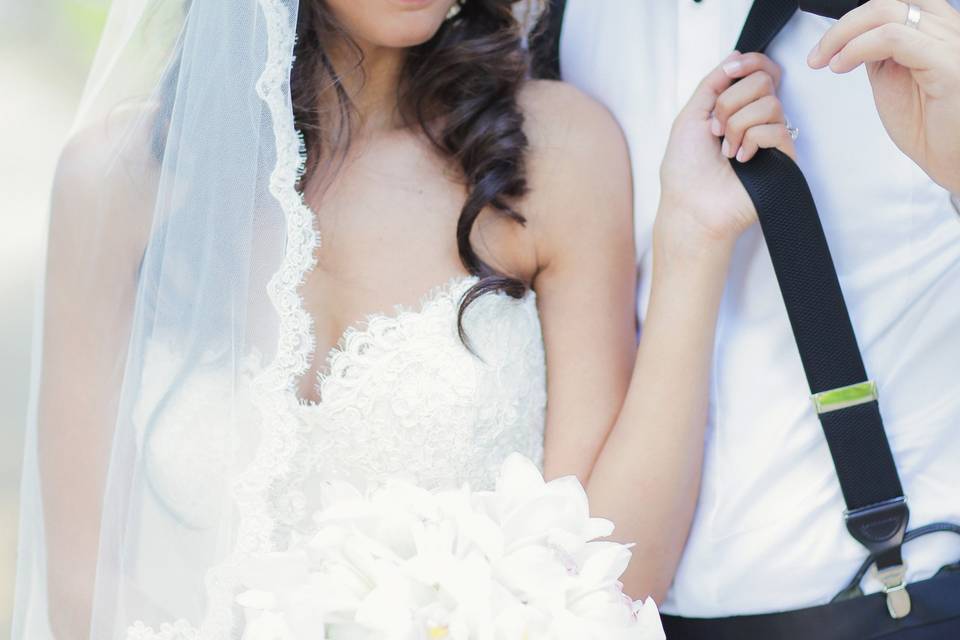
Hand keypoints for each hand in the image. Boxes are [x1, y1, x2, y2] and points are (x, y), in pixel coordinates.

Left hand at [657, 52, 795, 256]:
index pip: (760, 71)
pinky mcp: (783, 158)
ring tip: (725, 151)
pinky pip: (776, 130)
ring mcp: (771, 139)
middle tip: (715, 130)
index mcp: (736, 109)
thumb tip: (736, 57)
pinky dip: (752, 141)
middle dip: (731, 103)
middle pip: (764, 81)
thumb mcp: (690, 116)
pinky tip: (740, 160)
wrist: (692, 206)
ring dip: (738, 126)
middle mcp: (756, 120)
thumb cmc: (685, 169)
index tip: (729, 75)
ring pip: (771, 104)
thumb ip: (712, 84)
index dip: (750, 64)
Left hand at [808, 0, 959, 192]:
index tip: (825, 47)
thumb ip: (878, 53)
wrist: (956, 161)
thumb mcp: (894, 79)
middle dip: (842, 26)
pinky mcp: (948, 64)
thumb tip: (851, 39)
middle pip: (887, 2)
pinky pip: (895, 38)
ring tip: (827, 62)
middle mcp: (949, 29)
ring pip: (886, 13)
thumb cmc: (931, 128)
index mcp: (938, 30)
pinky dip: (858, 47)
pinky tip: (842, 65)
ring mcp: (950, 43)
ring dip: (843, 36)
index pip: (893, 3)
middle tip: (818, 55)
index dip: (854, 19)